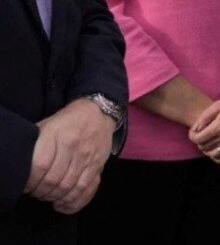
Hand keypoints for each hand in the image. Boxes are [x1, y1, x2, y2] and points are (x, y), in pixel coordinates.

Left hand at [24, 99, 116, 213]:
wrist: (98, 113)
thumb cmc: (67, 121)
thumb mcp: (47, 125)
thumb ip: (35, 144)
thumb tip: (22, 166)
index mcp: (56, 135)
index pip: (40, 165)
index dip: (30, 181)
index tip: (26, 185)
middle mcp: (73, 146)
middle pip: (54, 179)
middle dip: (40, 192)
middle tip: (35, 193)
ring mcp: (87, 157)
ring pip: (69, 187)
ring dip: (55, 197)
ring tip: (47, 197)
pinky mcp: (98, 165)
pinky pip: (86, 189)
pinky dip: (73, 201)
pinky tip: (62, 204)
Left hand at [188, 88, 219, 162]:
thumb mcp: (217, 105)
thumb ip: (204, 118)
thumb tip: (194, 129)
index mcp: (218, 127)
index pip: (197, 139)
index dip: (192, 135)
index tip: (194, 131)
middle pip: (204, 147)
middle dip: (200, 141)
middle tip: (203, 135)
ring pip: (212, 155)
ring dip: (208, 150)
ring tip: (210, 142)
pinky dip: (218, 157)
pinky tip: (218, 150)